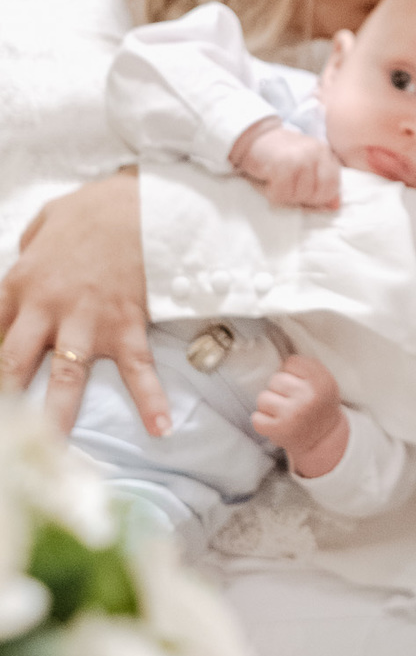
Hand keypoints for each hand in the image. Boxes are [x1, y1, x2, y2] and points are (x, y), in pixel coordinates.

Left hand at [0, 171, 169, 437]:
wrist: (140, 200)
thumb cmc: (94, 208)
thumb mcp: (47, 221)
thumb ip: (30, 248)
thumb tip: (26, 259)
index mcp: (20, 284)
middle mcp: (47, 308)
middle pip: (14, 365)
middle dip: (7, 402)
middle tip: (6, 437)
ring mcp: (87, 320)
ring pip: (65, 377)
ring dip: (57, 417)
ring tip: (53, 454)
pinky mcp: (126, 324)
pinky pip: (137, 369)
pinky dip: (151, 400)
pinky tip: (160, 428)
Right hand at [230, 122, 340, 209]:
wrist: (253, 137)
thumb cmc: (280, 156)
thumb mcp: (306, 167)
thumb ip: (323, 186)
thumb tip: (334, 206)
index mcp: (325, 153)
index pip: (333, 186)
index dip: (319, 197)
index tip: (304, 191)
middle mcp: (316, 152)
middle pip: (318, 194)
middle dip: (302, 198)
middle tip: (288, 186)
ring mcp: (300, 157)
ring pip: (299, 196)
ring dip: (285, 195)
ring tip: (278, 181)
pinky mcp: (281, 164)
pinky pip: (282, 194)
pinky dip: (273, 193)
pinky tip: (269, 181)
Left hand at [252, 353, 348, 477]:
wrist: (324, 439)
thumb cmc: (319, 405)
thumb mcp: (324, 381)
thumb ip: (306, 366)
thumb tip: (274, 358)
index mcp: (321, 381)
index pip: (291, 362)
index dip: (293, 373)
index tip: (300, 384)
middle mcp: (308, 397)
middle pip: (275, 379)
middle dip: (280, 389)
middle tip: (292, 401)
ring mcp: (293, 414)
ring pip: (263, 397)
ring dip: (270, 405)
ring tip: (283, 412)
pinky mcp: (279, 430)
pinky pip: (256, 418)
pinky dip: (263, 421)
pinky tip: (276, 423)